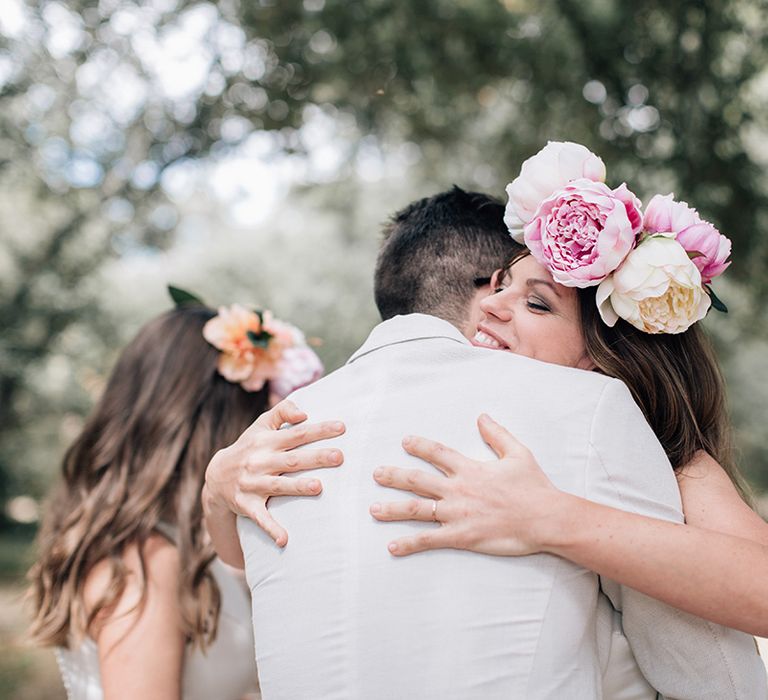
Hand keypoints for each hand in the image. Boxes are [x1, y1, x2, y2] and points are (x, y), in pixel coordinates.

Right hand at [204, 399, 344, 546]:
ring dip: (297, 487)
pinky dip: (271, 528)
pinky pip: (260, 518)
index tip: (342, 428)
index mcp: (267, 441)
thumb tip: (304, 414)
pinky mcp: (246, 504)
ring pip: (278, 486)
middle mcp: (260, 461)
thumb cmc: (249, 446)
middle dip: (315, 458)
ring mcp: (253, 484)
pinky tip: (284, 540)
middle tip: (339, 457)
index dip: (319, 430)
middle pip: (292, 460)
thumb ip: (283, 412)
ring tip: (318, 487)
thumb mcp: (261, 425)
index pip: (297, 434)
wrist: (216, 475)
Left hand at [370, 414, 562, 556]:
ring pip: (417, 510)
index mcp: (470, 469)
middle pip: (418, 480)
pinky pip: (430, 540)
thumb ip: (497, 434)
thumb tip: (482, 416)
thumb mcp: (518, 453)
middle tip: (375, 473)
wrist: (546, 518)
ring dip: (393, 509)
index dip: (419, 446)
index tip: (404, 441)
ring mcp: (458, 513)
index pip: (438, 453)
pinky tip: (392, 546)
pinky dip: (410, 543)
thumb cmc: (535, 487)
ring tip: (373, 509)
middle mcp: (458, 489)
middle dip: (394, 476)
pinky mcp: (462, 536)